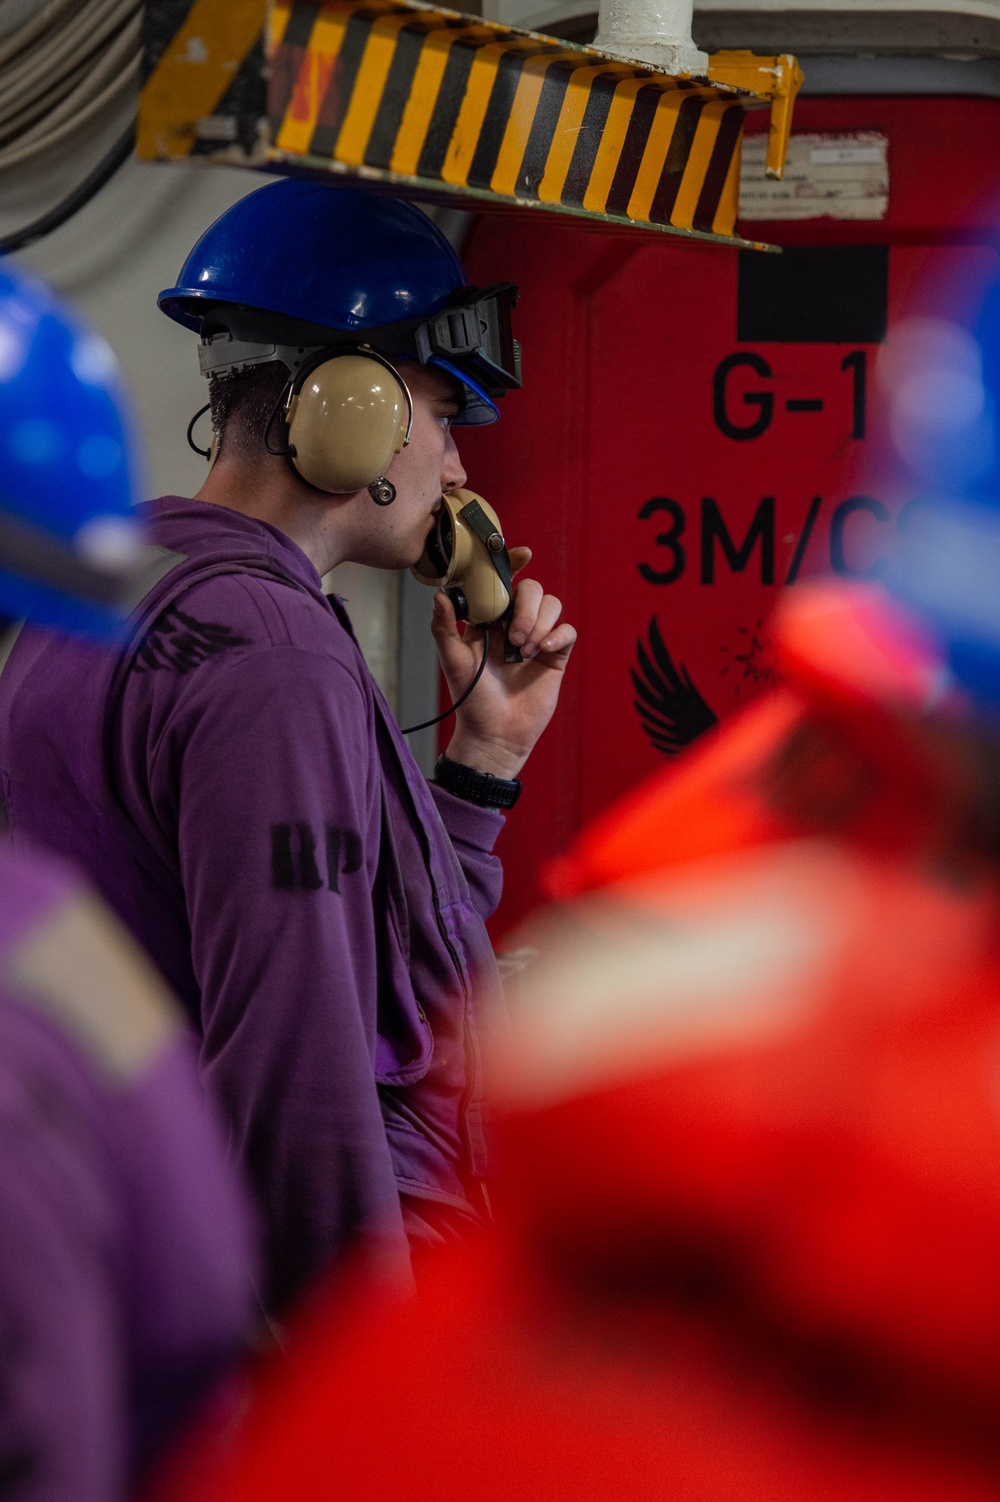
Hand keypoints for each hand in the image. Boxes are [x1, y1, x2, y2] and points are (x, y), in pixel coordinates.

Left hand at [430, 547, 575, 780]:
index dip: (512, 564)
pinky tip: (543, 650)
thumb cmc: (471, 700)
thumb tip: (439, 595)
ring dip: (540, 621)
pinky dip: (558, 634)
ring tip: (525, 650)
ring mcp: (537, 637)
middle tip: (513, 637)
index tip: (522, 554)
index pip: (503, 582)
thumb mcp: (454, 662)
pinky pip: (567, 630)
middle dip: (526, 607)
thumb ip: (445, 628)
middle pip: (532, 589)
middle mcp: (514, 623)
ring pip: (552, 605)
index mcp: (489, 619)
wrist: (495, 735)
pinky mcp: (555, 655)